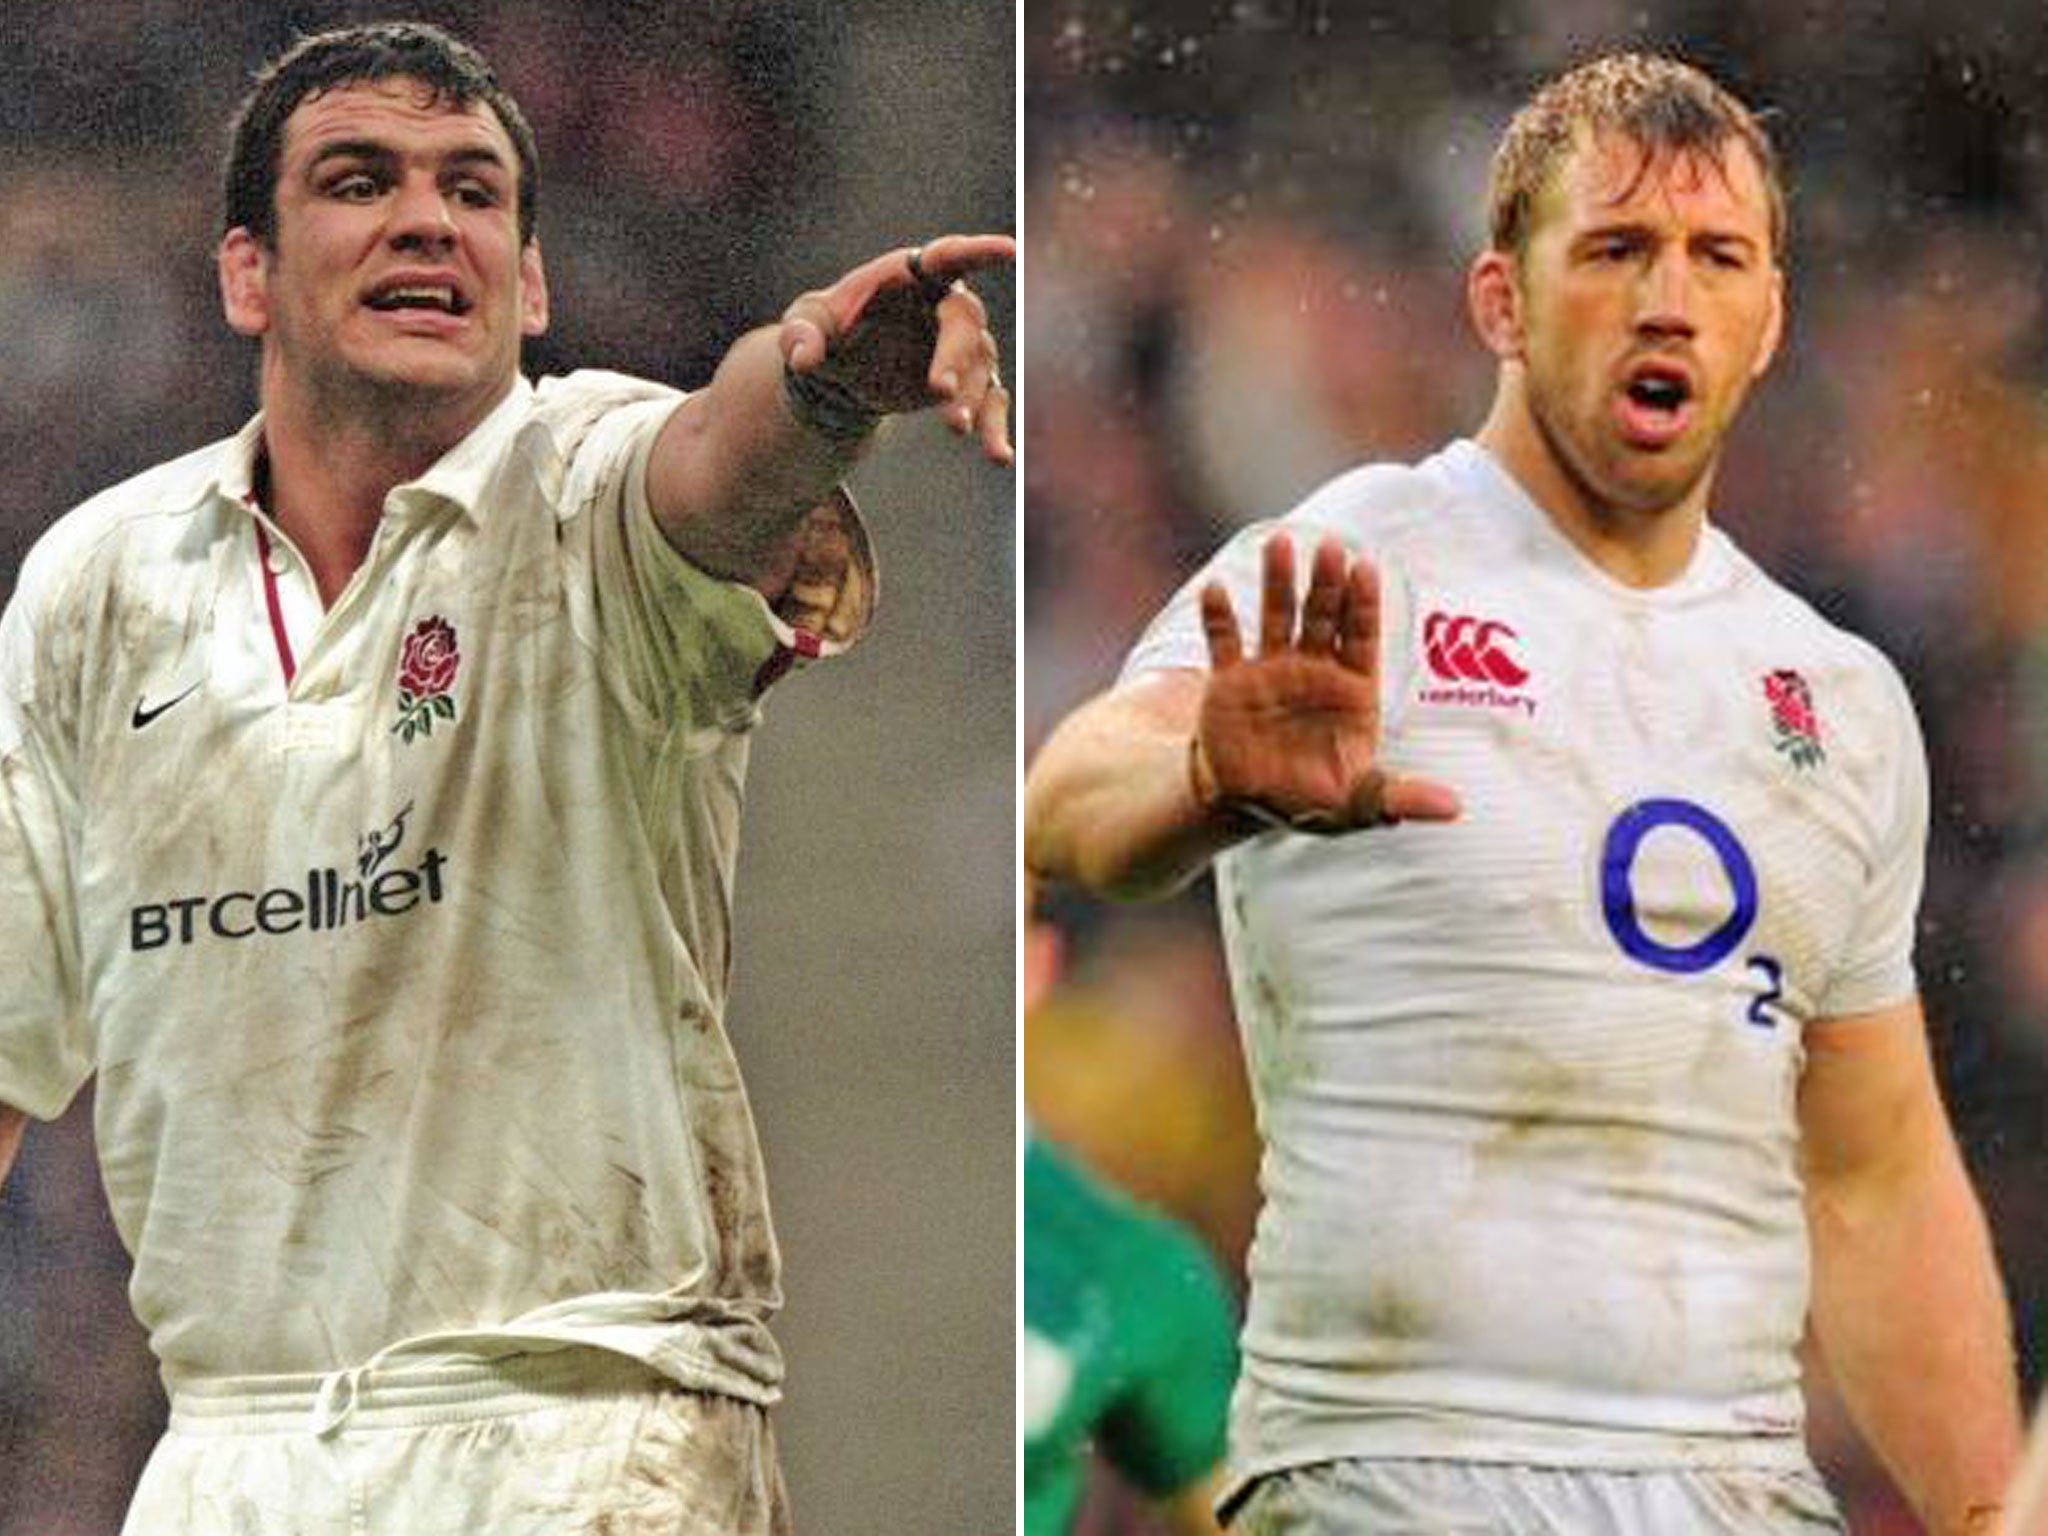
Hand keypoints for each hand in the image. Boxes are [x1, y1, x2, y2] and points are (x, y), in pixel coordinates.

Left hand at [778, 234, 1014, 462]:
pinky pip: (990, 403)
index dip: (981, 252)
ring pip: (980, 367)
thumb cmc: (828, 330)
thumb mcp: (805, 325)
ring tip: (955, 428)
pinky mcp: (968, 383)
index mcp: (912, 275)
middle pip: (965, 323)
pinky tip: (1000, 457)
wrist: (843, 370)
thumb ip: (800, 335)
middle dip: (955, 356)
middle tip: (940, 390)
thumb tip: (804, 359)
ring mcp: (962, 345)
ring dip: (972, 398)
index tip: (1010, 252)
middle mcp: (946, 305)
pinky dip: (995, 430)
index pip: (949, 257)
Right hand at [1196, 533, 1459, 832]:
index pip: (1362, 636)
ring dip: (1278, 581)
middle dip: (1326, 583)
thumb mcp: (1360, 803)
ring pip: (1277, 616)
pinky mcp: (1230, 682)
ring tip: (1279, 542)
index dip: (1364, 604)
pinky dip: (1219, 618)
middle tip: (1330, 547)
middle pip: (1323, 616)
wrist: (1251, 804)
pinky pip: (1224, 643)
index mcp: (1351, 689)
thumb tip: (1454, 808)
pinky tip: (1216, 589)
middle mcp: (1313, 670)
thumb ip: (1400, 798)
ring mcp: (1271, 671)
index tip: (1366, 569)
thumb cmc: (1313, 801)